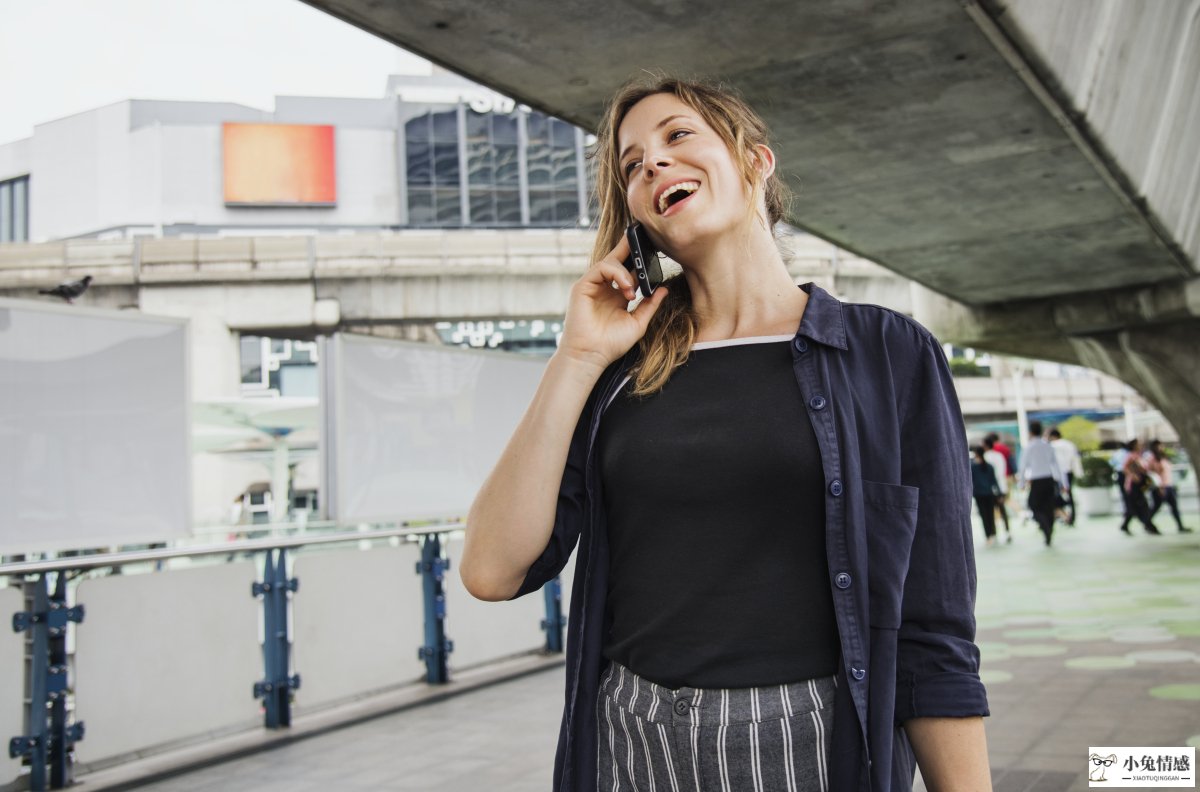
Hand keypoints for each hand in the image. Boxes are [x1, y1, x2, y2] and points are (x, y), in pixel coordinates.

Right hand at [555, 235, 669, 374]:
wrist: (592, 355)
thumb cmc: (611, 343)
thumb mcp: (638, 322)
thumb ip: (650, 305)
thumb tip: (664, 289)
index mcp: (616, 295)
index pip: (628, 270)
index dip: (638, 259)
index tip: (653, 249)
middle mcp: (604, 287)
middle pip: (617, 259)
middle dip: (630, 247)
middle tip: (644, 237)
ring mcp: (592, 285)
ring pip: (610, 262)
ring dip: (626, 272)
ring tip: (632, 290)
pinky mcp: (582, 286)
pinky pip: (600, 268)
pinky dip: (616, 273)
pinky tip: (626, 287)